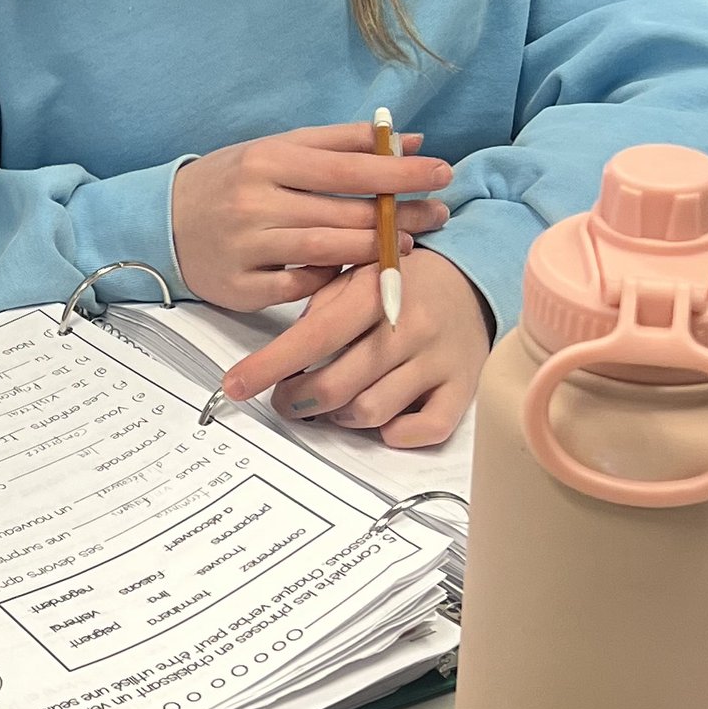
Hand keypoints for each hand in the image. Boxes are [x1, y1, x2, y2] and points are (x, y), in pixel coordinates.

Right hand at [172, 123, 451, 311]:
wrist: (163, 221)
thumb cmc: (233, 180)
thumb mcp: (279, 149)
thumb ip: (344, 144)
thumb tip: (408, 141)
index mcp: (268, 159)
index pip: (347, 168)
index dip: (399, 174)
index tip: (441, 173)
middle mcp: (256, 201)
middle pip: (344, 213)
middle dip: (400, 216)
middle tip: (440, 214)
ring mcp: (246, 247)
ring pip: (327, 252)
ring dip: (375, 251)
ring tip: (410, 245)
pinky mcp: (239, 287)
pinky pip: (300, 288)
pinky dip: (332, 282)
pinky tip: (356, 275)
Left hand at [218, 248, 491, 449]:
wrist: (471, 278)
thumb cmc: (402, 280)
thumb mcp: (358, 275)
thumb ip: (322, 308)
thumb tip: (284, 356)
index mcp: (378, 293)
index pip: (314, 336)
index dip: (269, 365)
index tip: (236, 385)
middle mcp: (412, 327)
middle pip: (338, 384)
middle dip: (298, 400)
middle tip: (287, 399)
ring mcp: (439, 360)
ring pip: (372, 411)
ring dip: (340, 416)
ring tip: (334, 402)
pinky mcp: (463, 387)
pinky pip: (427, 429)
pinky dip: (397, 433)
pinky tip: (381, 421)